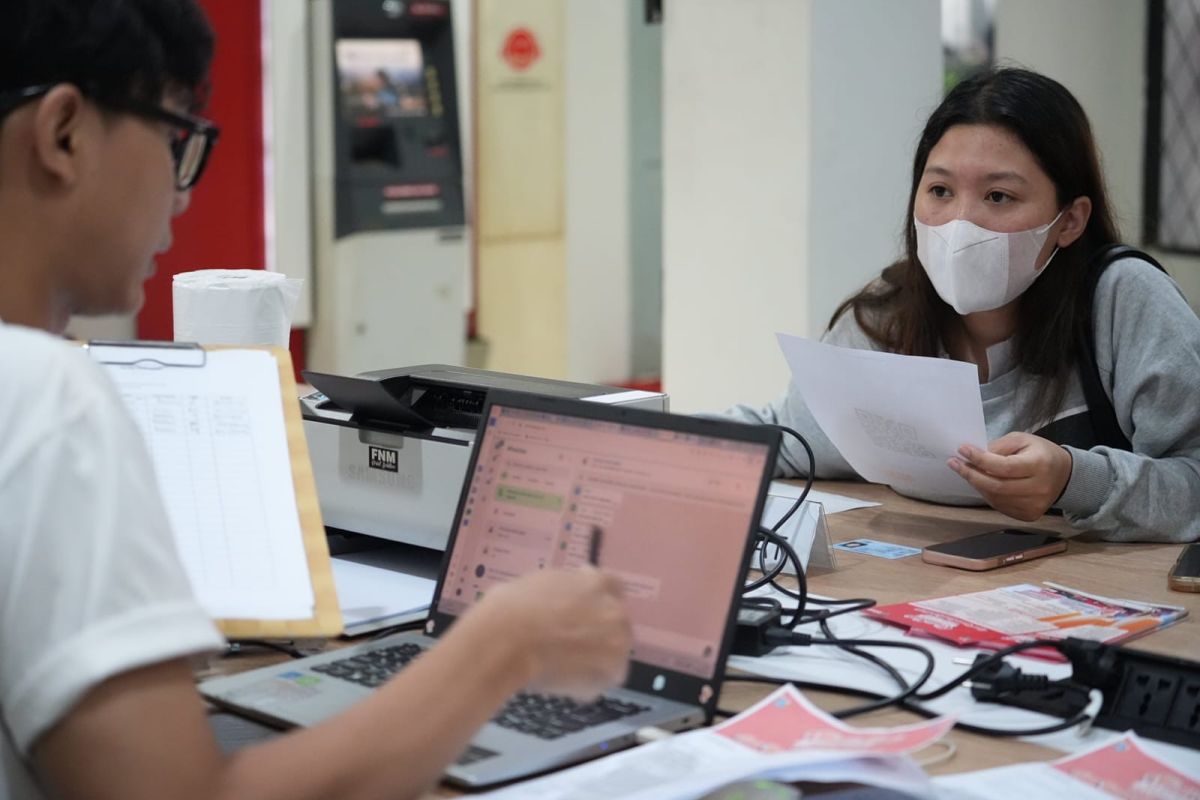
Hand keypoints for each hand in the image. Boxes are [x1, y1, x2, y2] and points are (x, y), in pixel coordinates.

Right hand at [479, 567, 630, 700]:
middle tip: (571, 642)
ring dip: (594, 658)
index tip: (582, 606)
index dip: (596, 598)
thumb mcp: (538, 582)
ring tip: (565, 665)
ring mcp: (617, 643)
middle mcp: (615, 611)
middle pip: (616, 621)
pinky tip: (563, 681)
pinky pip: (602, 679)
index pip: (612, 587)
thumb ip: (562, 589)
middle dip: (598, 629)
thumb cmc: (511, 608)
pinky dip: (585, 682)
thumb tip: (560, 599)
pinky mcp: (611, 674)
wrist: (507, 641)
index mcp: (598, 584)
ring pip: (612, 653)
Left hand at [947, 432, 1072, 520]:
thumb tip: (972, 455)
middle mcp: (1039, 489)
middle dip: (971, 474)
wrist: (1064, 475)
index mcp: (1039, 465)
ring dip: (977, 485)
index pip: (1004, 467)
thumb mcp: (1022, 440)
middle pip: (997, 486)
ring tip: (968, 471)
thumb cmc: (1040, 453)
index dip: (980, 460)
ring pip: (995, 498)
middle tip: (955, 463)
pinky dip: (987, 494)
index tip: (962, 450)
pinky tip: (983, 483)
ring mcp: (1034, 506)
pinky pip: (1000, 506)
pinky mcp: (1029, 515)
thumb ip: (998, 447)